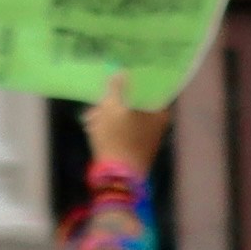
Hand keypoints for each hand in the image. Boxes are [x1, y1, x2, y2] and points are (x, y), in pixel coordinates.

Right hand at [78, 78, 169, 202]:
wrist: (117, 178)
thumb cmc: (117, 138)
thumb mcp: (112, 107)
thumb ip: (116, 87)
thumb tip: (122, 71)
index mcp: (159, 112)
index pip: (151, 88)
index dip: (135, 80)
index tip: (121, 75)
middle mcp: (158, 125)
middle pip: (135, 104)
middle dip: (114, 102)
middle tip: (97, 104)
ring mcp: (147, 139)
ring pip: (126, 119)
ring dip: (108, 117)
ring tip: (91, 119)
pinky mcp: (136, 151)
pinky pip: (123, 133)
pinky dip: (110, 130)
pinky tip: (94, 129)